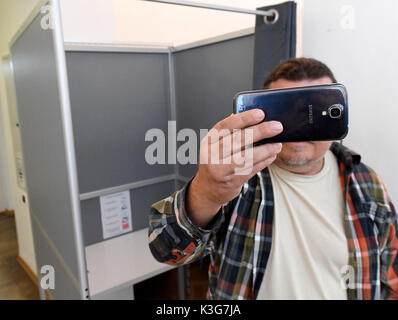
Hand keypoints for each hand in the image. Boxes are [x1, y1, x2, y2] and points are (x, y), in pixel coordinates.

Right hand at [186, 109, 282, 227]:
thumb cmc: (215, 164)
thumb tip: (248, 117)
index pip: (225, 126)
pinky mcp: (231, 181)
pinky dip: (264, 162)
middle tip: (276, 127)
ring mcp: (221, 169)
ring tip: (277, 144)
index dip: (243, 118)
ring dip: (265, 149)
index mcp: (208, 142)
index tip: (260, 113)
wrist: (207, 189)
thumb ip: (229, 133)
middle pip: (238, 140)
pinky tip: (272, 156)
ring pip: (246, 156)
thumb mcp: (215, 146)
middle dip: (260, 131)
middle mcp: (212, 155)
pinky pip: (251, 169)